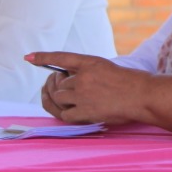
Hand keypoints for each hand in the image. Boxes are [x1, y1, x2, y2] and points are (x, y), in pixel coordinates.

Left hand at [25, 51, 171, 135]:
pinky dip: (65, 112)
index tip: (28, 57)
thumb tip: (65, 82)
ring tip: (71, 99)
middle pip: (59, 83)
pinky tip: (72, 110)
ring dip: (62, 99)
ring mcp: (83, 95)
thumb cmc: (129, 82)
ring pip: (59, 98)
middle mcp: (84, 78)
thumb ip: (85, 72)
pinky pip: (64, 114)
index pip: (61, 58)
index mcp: (91, 62)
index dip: (43, 57)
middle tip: (66, 88)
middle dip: (59, 86)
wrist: (142, 95)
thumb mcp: (105, 68)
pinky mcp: (85, 112)